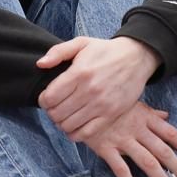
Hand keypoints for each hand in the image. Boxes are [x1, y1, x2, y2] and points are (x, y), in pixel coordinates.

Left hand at [37, 36, 159, 141]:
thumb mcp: (81, 43)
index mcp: (79, 73)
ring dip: (61, 123)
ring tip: (64, 115)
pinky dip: (75, 134)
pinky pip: (86, 133)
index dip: (43, 100)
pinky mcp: (111, 115)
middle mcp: (89, 91)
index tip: (47, 97)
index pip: (49, 97)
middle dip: (51, 112)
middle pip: (57, 113)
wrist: (136, 58)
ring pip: (69, 125)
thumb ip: (58, 52)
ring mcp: (101, 105)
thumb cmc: (106, 51)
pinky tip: (74, 126)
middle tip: (55, 107)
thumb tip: (40, 64)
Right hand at [74, 101, 176, 176]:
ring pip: (147, 163)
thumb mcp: (132, 102)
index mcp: (145, 118)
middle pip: (164, 152)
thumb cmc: (109, 101)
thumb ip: (151, 113)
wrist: (80, 97)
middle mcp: (137, 129)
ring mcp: (122, 139)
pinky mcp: (106, 148)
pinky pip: (121, 169)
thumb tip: (166, 116)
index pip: (171, 134)